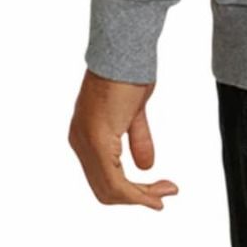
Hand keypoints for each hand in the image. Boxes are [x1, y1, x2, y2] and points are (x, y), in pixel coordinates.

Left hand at [68, 69, 178, 208]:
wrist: (124, 49)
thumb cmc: (129, 72)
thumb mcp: (135, 111)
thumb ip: (137, 138)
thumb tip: (146, 166)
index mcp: (86, 136)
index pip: (103, 178)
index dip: (131, 192)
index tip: (157, 193)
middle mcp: (80, 142)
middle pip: (105, 190)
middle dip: (138, 197)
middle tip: (166, 194)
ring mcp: (86, 143)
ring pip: (109, 189)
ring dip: (140, 196)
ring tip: (167, 192)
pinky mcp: (98, 140)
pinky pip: (114, 180)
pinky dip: (136, 192)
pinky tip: (155, 190)